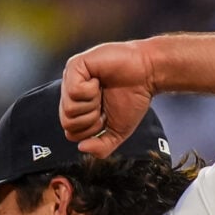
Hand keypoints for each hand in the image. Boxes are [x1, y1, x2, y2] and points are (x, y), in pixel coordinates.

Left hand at [58, 40, 157, 155]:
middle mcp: (71, 95)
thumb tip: (82, 148)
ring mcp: (70, 79)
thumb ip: (101, 147)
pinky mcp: (74, 66)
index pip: (71, 133)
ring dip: (92, 104)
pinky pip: (73, 91)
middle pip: (67, 123)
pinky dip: (90, 90)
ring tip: (102, 90)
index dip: (91, 130)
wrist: (148, 74)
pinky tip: (98, 80)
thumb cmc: (133, 98)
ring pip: (69, 109)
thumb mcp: (117, 132)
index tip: (106, 116)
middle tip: (104, 103)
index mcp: (79, 109)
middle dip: (91, 119)